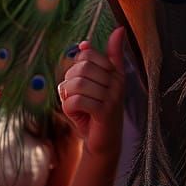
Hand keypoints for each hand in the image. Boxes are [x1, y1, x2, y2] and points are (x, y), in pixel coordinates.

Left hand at [58, 27, 125, 160]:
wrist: (103, 143)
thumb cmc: (95, 111)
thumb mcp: (93, 85)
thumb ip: (91, 63)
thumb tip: (84, 43)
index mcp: (115, 71)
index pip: (88, 54)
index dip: (76, 65)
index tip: (79, 79)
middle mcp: (117, 82)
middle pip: (82, 68)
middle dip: (70, 81)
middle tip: (73, 95)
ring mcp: (113, 97)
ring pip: (77, 84)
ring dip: (68, 96)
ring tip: (74, 104)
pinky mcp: (105, 113)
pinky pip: (77, 101)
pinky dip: (68, 107)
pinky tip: (75, 113)